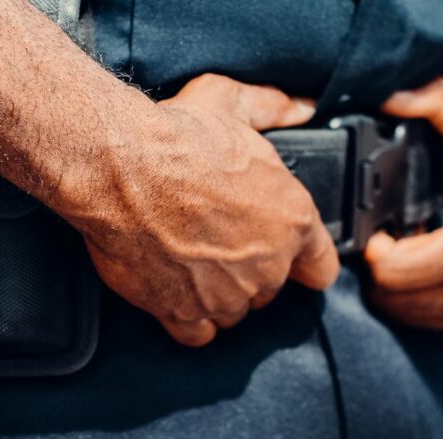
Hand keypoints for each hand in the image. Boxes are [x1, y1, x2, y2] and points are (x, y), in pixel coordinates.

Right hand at [71, 74, 338, 345]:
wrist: (120, 168)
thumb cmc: (176, 137)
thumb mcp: (231, 101)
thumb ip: (273, 106)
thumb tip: (302, 106)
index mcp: (293, 220)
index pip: (322, 267)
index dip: (306, 262)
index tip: (292, 258)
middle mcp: (266, 266)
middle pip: (270, 290)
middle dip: (251, 271)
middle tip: (219, 242)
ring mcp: (226, 295)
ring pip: (233, 313)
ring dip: (219, 297)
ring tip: (193, 266)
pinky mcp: (182, 311)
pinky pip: (198, 334)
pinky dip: (190, 319)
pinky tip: (176, 296)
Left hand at [364, 79, 442, 333]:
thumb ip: (435, 103)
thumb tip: (390, 92)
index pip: (395, 273)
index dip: (373, 252)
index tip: (377, 230)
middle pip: (398, 301)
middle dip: (381, 272)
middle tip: (386, 242)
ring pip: (415, 318)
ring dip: (401, 290)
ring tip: (409, 253)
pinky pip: (441, 324)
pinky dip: (425, 300)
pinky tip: (432, 268)